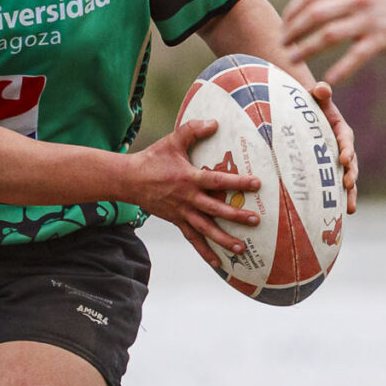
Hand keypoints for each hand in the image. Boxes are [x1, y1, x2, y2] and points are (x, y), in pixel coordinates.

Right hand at [126, 118, 262, 253]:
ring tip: (242, 248)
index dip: (237, 182)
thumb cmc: (152, 159)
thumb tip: (214, 122)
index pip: (217, 181)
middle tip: (255, 221)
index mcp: (189, 178)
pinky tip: (217, 262)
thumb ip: (193, 130)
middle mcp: (187, 198)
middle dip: (236, 216)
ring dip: (224, 239)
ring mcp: (182, 212)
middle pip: (215, 210)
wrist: (128, 180)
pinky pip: (192, 238)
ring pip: (206, 229)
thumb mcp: (172, 141)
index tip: (256, 184)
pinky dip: (204, 251)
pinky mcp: (176, 221)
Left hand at [280, 0, 385, 85]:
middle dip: (293, 30)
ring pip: (329, 35)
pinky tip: (328, 79)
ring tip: (293, 60)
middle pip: (314, 14)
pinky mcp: (383, 39)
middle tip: (282, 44)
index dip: (292, 11)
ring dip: (306, 49)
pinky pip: (357, 56)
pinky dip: (341, 69)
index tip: (284, 24)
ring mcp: (370, 19)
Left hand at [307, 78, 361, 214]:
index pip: (346, 140)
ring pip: (347, 179)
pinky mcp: (329, 173)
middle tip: (348, 184)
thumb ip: (319, 92)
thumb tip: (321, 88)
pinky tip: (338, 215)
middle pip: (351, 163)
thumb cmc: (307, 105)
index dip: (347, 149)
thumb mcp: (313, 97)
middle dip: (351, 175)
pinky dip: (338, 200)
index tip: (343, 159)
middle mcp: (343, 148)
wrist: (301, 117)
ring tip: (349, 208)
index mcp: (341, 130)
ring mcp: (337, 163)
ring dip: (349, 194)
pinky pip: (336, 188)